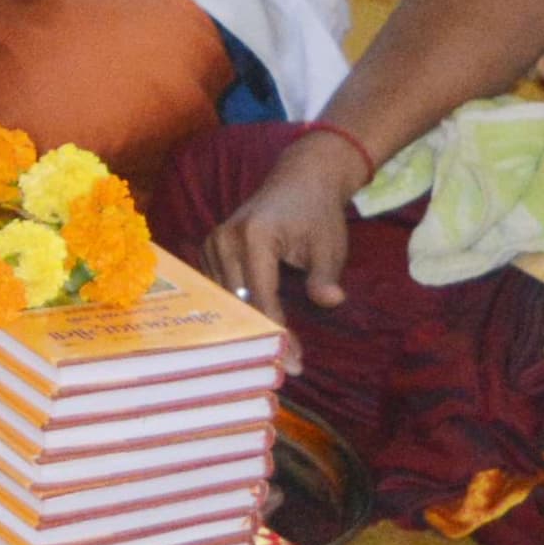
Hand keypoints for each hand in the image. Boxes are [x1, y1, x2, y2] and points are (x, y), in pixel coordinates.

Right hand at [198, 126, 368, 369]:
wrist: (301, 177)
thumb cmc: (318, 212)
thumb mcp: (329, 245)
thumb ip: (325, 276)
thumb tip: (333, 301)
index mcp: (255, 236)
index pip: (263, 298)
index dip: (278, 334)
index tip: (294, 362)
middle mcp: (225, 239)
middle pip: (238, 303)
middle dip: (259, 337)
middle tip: (281, 367)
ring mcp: (213, 242)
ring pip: (224, 299)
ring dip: (244, 327)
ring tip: (266, 355)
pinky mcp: (210, 248)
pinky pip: (218, 289)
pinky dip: (234, 311)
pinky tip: (250, 332)